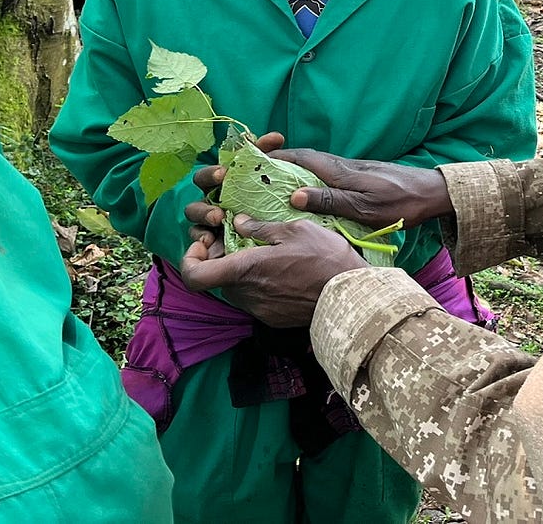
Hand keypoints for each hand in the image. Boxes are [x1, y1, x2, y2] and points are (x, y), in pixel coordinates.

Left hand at [179, 218, 366, 326]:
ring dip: (242, 274)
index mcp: (245, 270)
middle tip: (242, 243)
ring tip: (266, 257)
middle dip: (222, 261)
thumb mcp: (295, 230)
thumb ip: (261, 228)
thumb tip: (239, 223)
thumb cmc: (325, 258)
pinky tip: (282, 274)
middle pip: (216, 280)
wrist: (352, 296)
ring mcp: (259, 310)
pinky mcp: (273, 319)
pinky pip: (255, 300)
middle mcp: (246, 294)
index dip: (190, 260)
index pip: (194, 276)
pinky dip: (259, 286)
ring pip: (236, 290)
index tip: (206, 244)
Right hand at [186, 131, 286, 244]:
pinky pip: (198, 237)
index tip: (224, 172)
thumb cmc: (266, 198)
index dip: (213, 172)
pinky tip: (209, 240)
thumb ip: (268, 157)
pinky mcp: (210, 239)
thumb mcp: (267, 177)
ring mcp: (208, 219)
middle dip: (207, 191)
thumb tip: (276, 137)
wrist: (274, 232)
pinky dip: (201, 237)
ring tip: (218, 217)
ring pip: (193, 212)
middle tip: (221, 186)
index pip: (209, 173)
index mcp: (221, 183)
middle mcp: (211, 197)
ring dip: (204, 212)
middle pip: (199, 187)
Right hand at [269, 149, 451, 228]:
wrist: (431, 194)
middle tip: (256, 172)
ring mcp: (350, 171)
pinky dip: (309, 179)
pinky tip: (305, 193)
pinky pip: (325, 174)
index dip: (276, 156)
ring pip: (314, 166)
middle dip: (279, 162)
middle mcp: (342, 166)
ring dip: (293, 171)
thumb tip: (295, 196)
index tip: (252, 159)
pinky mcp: (358, 178)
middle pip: (303, 159)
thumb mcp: (364, 207)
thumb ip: (331, 200)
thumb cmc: (400, 203)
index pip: (300, 157)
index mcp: (339, 171)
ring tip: (272, 185)